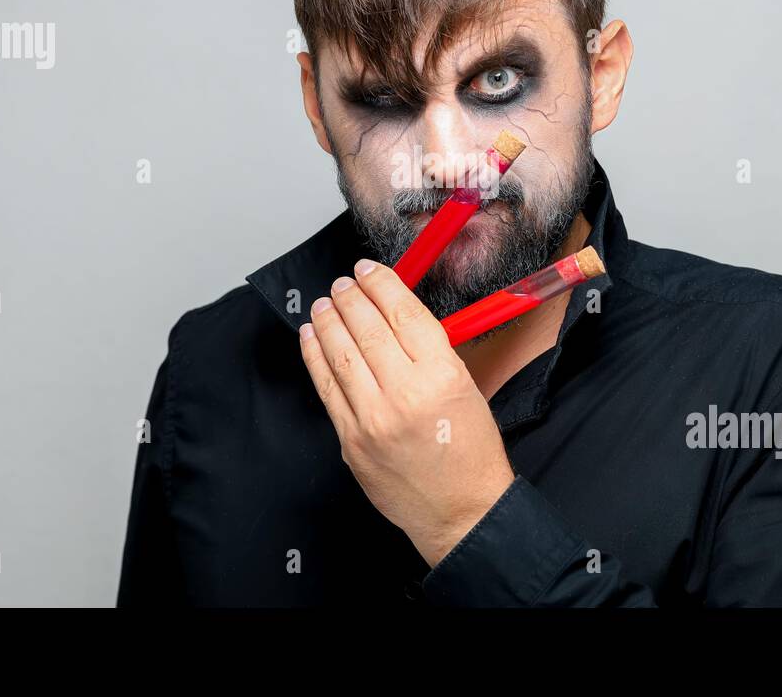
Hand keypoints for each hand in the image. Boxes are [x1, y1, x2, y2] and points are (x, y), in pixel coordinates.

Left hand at [298, 258, 515, 567]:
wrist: (462, 512)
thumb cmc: (470, 453)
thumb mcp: (467, 388)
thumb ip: (430, 351)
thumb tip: (392, 314)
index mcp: (443, 374)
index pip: (403, 312)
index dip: (381, 284)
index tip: (368, 269)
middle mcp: (405, 393)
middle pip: (367, 327)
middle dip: (350, 297)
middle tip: (342, 282)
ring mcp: (372, 419)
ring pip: (340, 353)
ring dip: (328, 320)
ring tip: (323, 302)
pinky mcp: (351, 440)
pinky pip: (326, 387)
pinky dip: (314, 356)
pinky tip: (311, 336)